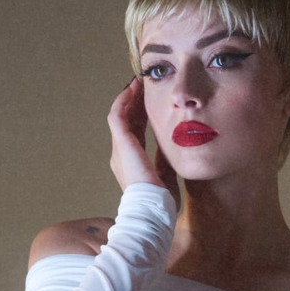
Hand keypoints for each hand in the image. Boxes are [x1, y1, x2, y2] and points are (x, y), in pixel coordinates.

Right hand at [107, 77, 179, 199]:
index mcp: (131, 161)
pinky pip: (117, 117)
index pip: (134, 131)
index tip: (149, 100)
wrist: (152, 208)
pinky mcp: (121, 144)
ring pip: (120, 115)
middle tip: (143, 85)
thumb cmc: (160, 199)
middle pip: (126, 121)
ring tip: (137, 82)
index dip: (140, 114)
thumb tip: (172, 143)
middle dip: (134, 101)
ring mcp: (119, 149)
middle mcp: (121, 154)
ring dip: (128, 97)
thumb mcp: (165, 173)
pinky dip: (123, 101)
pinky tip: (132, 89)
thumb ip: (165, 157)